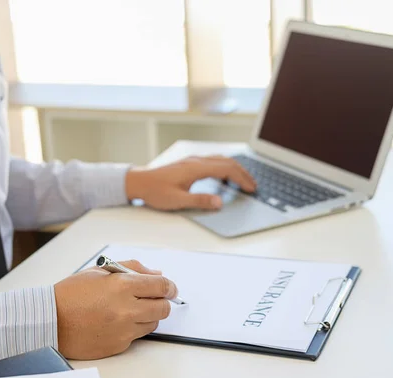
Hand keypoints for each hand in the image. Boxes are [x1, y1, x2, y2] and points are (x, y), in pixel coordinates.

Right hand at [54, 260, 177, 359]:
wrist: (49, 321)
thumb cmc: (71, 293)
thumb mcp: (100, 270)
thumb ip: (132, 268)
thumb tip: (156, 273)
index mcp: (121, 285)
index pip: (161, 286)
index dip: (170, 286)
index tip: (171, 288)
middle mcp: (125, 309)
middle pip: (163, 308)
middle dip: (162, 301)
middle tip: (153, 299)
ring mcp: (123, 330)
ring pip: (153, 323)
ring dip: (148, 315)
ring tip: (130, 309)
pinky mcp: (118, 345)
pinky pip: (136, 336)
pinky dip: (132, 329)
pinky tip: (116, 322)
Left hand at [125, 156, 256, 210]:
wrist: (138, 181)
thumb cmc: (155, 191)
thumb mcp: (177, 200)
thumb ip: (199, 201)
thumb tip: (219, 202)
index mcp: (196, 168)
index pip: (226, 169)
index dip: (241, 179)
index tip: (251, 188)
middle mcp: (196, 161)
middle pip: (227, 162)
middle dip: (242, 173)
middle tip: (253, 185)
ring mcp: (193, 160)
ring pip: (220, 159)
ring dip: (234, 168)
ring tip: (244, 179)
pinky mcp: (189, 163)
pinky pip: (213, 161)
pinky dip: (225, 166)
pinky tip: (225, 175)